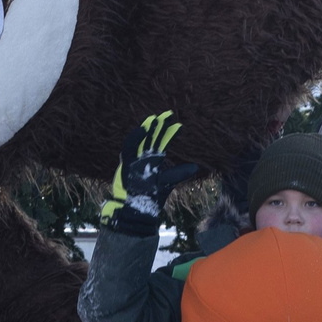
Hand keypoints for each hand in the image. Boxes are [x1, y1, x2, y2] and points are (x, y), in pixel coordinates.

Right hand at [100, 110, 202, 235]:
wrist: (136, 207)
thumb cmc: (151, 197)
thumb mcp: (166, 183)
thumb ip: (178, 174)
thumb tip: (195, 167)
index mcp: (154, 161)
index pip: (162, 143)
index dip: (170, 134)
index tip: (179, 125)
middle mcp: (145, 158)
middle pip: (152, 138)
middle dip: (159, 126)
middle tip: (168, 114)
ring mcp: (134, 160)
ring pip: (141, 140)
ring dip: (147, 129)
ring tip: (154, 118)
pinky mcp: (126, 163)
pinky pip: (129, 147)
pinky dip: (135, 138)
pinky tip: (143, 130)